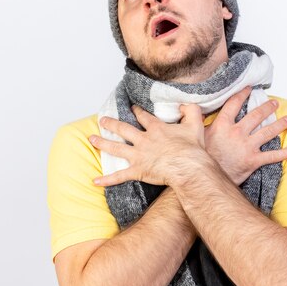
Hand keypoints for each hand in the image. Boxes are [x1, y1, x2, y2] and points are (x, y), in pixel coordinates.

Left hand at [89, 104, 207, 186]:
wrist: (188, 167)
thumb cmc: (192, 148)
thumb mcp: (195, 123)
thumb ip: (191, 110)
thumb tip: (183, 104)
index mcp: (156, 129)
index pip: (143, 117)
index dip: (136, 111)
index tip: (131, 108)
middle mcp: (144, 140)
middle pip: (124, 129)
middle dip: (112, 124)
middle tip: (102, 120)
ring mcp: (139, 155)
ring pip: (116, 148)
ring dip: (102, 143)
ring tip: (91, 139)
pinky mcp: (137, 171)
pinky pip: (119, 176)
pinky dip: (107, 179)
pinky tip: (95, 181)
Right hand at [204, 87, 286, 184]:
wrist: (205, 178)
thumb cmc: (202, 158)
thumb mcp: (197, 136)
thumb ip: (198, 122)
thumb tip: (190, 109)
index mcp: (223, 125)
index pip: (235, 104)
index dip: (243, 94)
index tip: (250, 88)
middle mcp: (237, 133)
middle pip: (256, 115)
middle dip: (268, 107)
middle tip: (274, 103)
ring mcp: (247, 146)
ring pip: (268, 131)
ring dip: (280, 124)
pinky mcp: (253, 160)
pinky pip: (273, 156)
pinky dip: (285, 152)